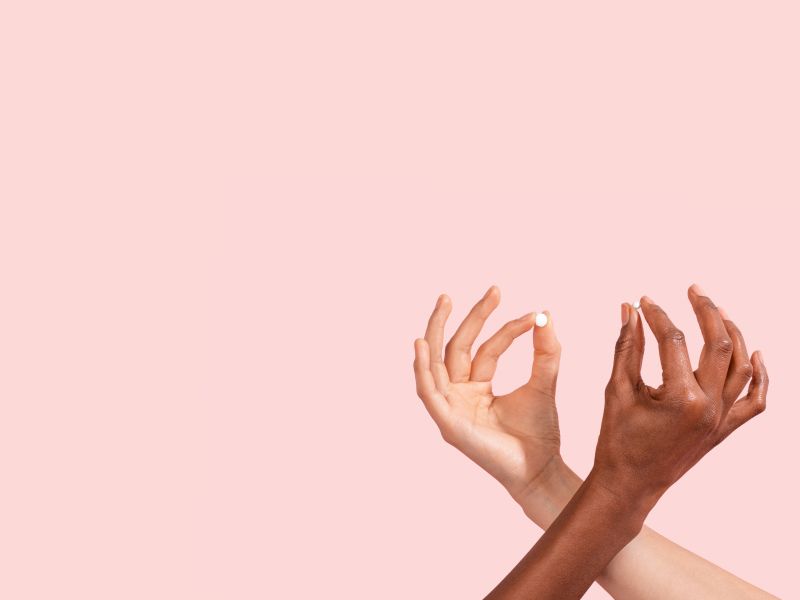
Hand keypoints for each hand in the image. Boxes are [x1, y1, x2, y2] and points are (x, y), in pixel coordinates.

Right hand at [413, 286, 563, 502]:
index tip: (532, 315)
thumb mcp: (544, 383)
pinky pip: (428, 392)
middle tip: (487, 290)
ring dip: (436, 331)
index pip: (485, 348)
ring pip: (435, 363)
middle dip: (467, 317)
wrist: (542, 470)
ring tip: (444, 301)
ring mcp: (451, 408)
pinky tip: (421, 344)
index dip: (506, 328)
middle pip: (456, 348)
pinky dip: (421, 369)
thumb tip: (545, 315)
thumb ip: (545, 352)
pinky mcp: (447, 423)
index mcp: (477, 387)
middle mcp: (459, 394)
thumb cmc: (540, 434)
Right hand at [594, 285, 768, 502]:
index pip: (674, 341)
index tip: (644, 302)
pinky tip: (756, 354)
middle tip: (693, 290)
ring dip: (733, 335)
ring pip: (742, 367)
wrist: (630, 485)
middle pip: (719, 345)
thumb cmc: (618, 441)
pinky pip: (754, 401)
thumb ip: (626, 346)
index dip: (658, 315)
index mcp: (681, 398)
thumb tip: (630, 310)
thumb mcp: (617, 390)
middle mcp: (709, 407)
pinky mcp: (724, 430)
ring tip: (718, 312)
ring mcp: (721, 420)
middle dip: (706, 311)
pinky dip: (760, 376)